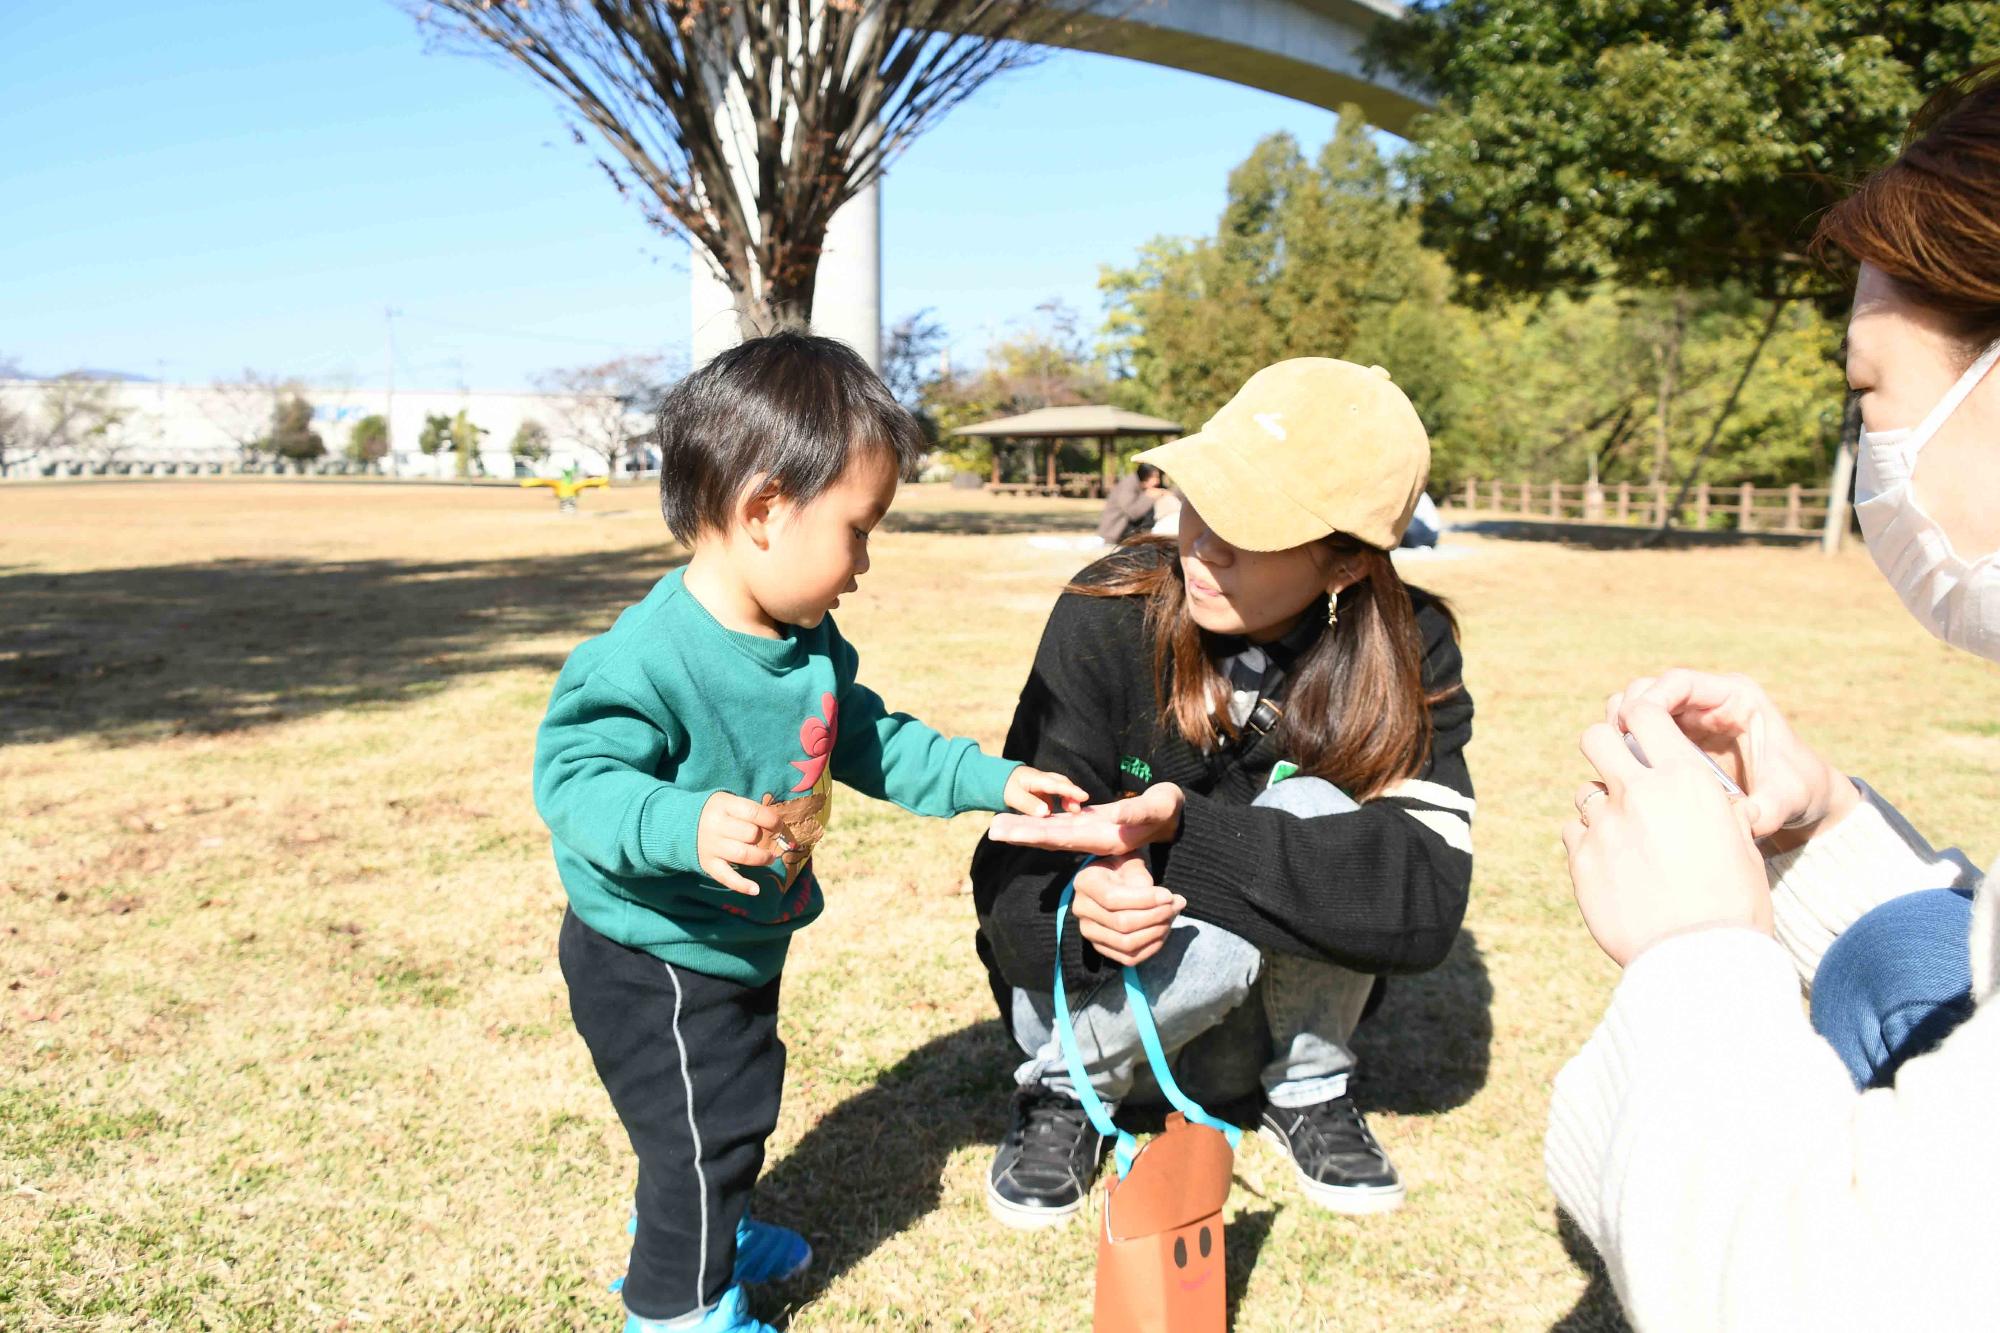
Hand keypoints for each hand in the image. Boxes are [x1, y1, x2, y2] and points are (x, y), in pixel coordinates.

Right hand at [695, 793, 784, 895]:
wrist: (680, 825)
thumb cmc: (715, 813)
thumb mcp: (728, 802)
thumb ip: (749, 811)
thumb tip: (777, 825)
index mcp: (723, 805)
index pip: (754, 812)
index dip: (772, 820)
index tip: (778, 826)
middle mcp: (716, 825)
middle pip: (751, 834)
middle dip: (763, 838)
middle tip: (766, 841)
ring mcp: (711, 846)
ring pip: (744, 855)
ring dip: (762, 858)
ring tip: (769, 858)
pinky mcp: (708, 864)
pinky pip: (727, 877)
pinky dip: (742, 885)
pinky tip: (756, 889)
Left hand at [989, 782, 1185, 855]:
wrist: (1174, 817)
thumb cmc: (1167, 811)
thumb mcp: (1157, 809)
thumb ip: (1138, 813)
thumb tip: (1118, 816)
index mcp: (1103, 837)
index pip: (1062, 837)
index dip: (1034, 834)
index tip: (1010, 835)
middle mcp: (1091, 837)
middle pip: (1050, 837)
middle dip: (1021, 833)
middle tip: (992, 830)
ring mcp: (1089, 831)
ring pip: (1051, 830)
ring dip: (1025, 828)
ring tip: (998, 826)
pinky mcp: (1090, 821)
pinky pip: (1060, 822)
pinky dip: (1040, 821)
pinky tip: (1023, 819)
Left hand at [1001, 765, 1089, 817]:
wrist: (996, 779)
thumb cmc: (1004, 787)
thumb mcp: (1013, 796)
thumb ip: (1028, 803)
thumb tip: (1045, 813)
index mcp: (1036, 778)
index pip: (1056, 784)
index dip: (1070, 791)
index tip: (1084, 797)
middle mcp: (1042, 778)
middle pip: (1062, 783)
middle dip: (1073, 794)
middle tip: (1079, 809)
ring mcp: (1043, 783)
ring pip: (1061, 787)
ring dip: (1069, 798)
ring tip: (1074, 812)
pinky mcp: (1042, 789)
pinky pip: (1056, 793)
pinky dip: (1062, 800)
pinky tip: (1063, 813)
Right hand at [1071, 853, 1184, 966]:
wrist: (1110, 882)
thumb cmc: (1123, 869)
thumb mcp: (1130, 862)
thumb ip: (1143, 877)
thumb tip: (1168, 900)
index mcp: (1085, 882)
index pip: (1113, 898)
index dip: (1145, 900)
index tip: (1169, 895)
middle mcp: (1081, 909)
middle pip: (1121, 923)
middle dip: (1155, 916)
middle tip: (1176, 905)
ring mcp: (1089, 932)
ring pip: (1127, 943)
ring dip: (1156, 932)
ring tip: (1171, 917)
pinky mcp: (1101, 947)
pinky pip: (1129, 957)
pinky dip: (1152, 947)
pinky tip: (1164, 931)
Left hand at [1562, 702, 1771, 966]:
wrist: (1701, 957)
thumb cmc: (1734, 903)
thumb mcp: (1740, 842)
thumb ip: (1714, 808)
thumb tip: (1707, 796)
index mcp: (1685, 778)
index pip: (1645, 713)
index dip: (1637, 719)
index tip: (1639, 734)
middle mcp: (1639, 791)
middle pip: (1595, 738)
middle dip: (1605, 749)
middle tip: (1621, 775)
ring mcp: (1605, 824)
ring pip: (1584, 791)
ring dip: (1601, 806)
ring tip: (1627, 838)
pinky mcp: (1581, 858)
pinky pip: (1574, 832)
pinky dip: (1588, 842)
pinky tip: (1613, 866)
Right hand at [1606, 668, 1858, 847]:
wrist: (1798, 799)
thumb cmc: (1797, 790)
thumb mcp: (1788, 798)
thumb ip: (1767, 808)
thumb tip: (1745, 822)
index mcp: (1736, 697)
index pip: (1679, 681)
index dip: (1650, 699)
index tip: (1632, 726)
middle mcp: (1706, 702)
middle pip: (1647, 689)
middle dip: (1627, 712)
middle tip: (1617, 747)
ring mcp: (1687, 721)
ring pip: (1635, 709)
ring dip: (1622, 730)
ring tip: (1619, 761)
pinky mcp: (1675, 742)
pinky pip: (1638, 735)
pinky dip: (1626, 748)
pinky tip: (1626, 775)